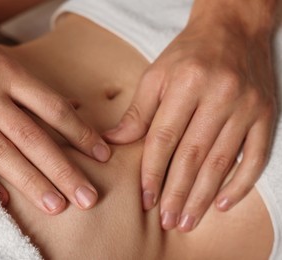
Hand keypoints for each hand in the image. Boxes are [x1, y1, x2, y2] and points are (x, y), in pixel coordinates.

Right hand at [0, 1, 109, 213]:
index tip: (102, 156)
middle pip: (33, 137)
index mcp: (7, 72)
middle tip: (87, 197)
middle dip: (63, 170)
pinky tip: (4, 198)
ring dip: (31, 182)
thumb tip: (72, 106)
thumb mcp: (0, 57)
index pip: (53, 108)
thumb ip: (33, 87)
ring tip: (56, 205)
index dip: (81, 133)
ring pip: (0, 152)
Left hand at [104, 5, 276, 230]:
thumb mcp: (155, 75)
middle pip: (193, 155)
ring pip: (222, 161)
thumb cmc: (188, 54)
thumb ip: (138, 112)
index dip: (153, 172)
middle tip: (168, 221)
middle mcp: (220, 95)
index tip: (146, 199)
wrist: (234, 28)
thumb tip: (113, 142)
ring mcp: (247, 106)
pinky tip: (222, 203)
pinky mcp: (266, 114)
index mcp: (186, 84)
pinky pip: (255, 156)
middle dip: (178, 192)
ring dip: (203, 195)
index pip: (164, 139)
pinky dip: (240, 184)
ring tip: (188, 220)